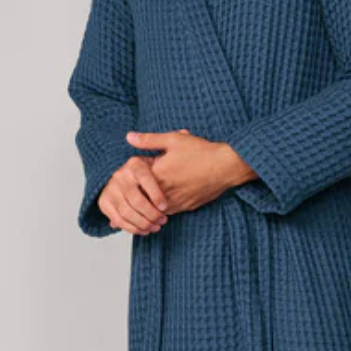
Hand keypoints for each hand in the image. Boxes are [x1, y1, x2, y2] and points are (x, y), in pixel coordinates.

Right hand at [97, 155, 169, 235]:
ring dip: (143, 223)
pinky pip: (118, 220)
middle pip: (136, 200)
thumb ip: (166, 170)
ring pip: (127, 212)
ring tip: (156, 227)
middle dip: (152, 214)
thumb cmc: (146, 173)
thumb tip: (179, 181)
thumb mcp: (156, 165)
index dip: (156, 195)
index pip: (146, 179)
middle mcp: (120, 176)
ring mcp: (110, 189)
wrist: (120, 175)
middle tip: (163, 220)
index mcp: (134, 164)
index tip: (165, 207)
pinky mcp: (104, 202)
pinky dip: (132, 228)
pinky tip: (144, 230)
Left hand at [124, 128, 254, 215]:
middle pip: (142, 202)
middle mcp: (165, 192)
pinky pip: (170, 213)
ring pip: (155, 211)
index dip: (129, 184)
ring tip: (145, 202)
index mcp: (158, 175)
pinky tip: (162, 204)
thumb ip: (148, 140)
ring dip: (150, 207)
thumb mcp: (173, 139)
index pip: (135, 186)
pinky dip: (164, 210)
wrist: (225, 167)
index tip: (125, 182)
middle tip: (130, 196)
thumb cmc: (201, 152)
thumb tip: (129, 137)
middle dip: (137, 198)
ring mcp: (177, 202)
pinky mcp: (188, 207)